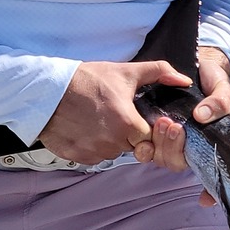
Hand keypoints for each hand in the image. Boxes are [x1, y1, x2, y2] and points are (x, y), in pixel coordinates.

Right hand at [39, 58, 192, 165]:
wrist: (46, 90)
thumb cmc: (86, 80)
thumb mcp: (125, 72)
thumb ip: (159, 73)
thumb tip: (183, 80)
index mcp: (127, 123)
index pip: (149, 137)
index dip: (145, 129)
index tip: (136, 118)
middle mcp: (112, 142)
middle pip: (132, 147)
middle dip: (128, 134)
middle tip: (115, 116)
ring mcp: (93, 151)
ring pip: (113, 153)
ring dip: (110, 141)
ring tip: (98, 120)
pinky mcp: (77, 156)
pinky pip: (94, 157)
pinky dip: (92, 146)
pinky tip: (86, 128)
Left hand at [139, 48, 229, 198]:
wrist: (199, 66)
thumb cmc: (214, 81)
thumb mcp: (223, 89)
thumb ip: (219, 102)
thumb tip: (201, 116)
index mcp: (209, 141)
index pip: (210, 170)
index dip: (208, 190)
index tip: (203, 199)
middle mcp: (191, 145)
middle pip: (180, 163)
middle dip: (175, 149)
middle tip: (173, 126)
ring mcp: (173, 139)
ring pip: (164, 157)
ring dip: (161, 143)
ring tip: (162, 121)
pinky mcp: (155, 129)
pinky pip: (148, 144)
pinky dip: (145, 142)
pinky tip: (145, 133)